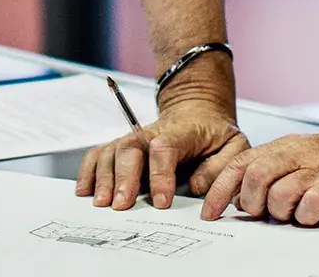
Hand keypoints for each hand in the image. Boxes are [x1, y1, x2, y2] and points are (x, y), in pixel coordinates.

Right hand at [75, 101, 248, 210]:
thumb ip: (220, 167)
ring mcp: (134, 138)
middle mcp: (152, 132)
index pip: (165, 147)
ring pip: (111, 151)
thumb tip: (196, 187)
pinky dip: (88, 170)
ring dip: (103, 177)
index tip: (162, 202)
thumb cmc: (214, 134)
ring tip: (101, 203)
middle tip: (121, 205)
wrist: (198, 113)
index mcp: (182, 131)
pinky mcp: (122, 146)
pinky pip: (99, 153)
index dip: (161, 174)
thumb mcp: (234, 146)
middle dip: (123, 177)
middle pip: (130, 147)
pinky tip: (84, 190)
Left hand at [200, 126, 318, 224]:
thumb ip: (270, 173)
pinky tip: (313, 215)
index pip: (240, 164)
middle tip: (261, 214)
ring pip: (280, 193)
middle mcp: (301, 154)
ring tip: (293, 213)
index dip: (220, 190)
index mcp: (286, 147)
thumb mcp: (301, 158)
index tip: (210, 213)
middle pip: (256, 176)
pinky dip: (306, 215)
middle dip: (251, 202)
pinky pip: (313, 204)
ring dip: (279, 211)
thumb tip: (238, 198)